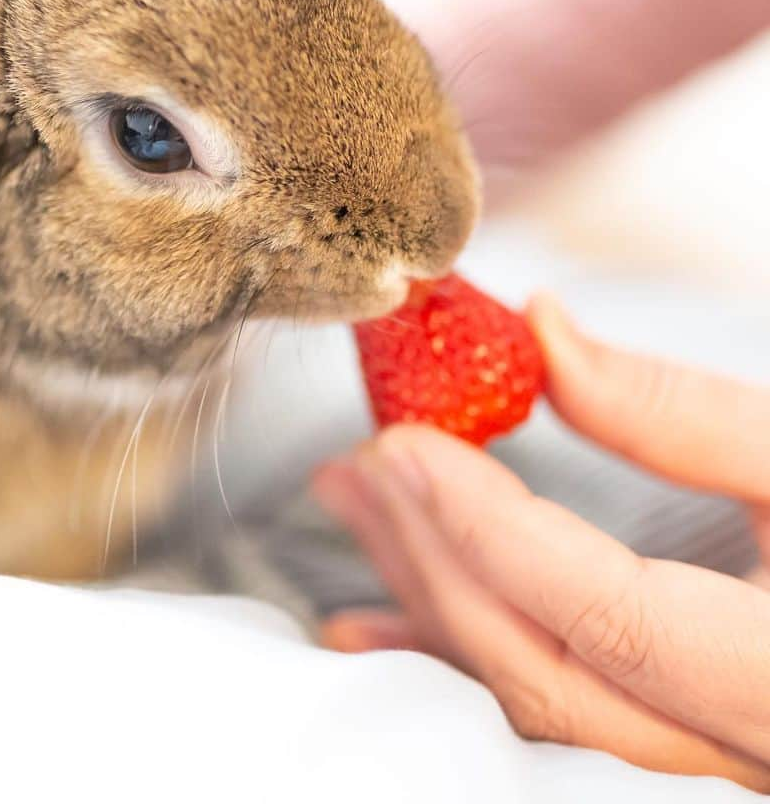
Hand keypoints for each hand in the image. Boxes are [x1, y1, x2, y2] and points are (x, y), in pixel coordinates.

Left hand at [313, 295, 769, 790]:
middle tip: (365, 457)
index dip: (489, 524)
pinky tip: (373, 620)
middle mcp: (743, 746)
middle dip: (432, 554)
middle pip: (542, 666)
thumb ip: (679, 407)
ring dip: (424, 592)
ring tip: (353, 501)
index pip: (603, 614)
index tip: (406, 440)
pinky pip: (547, 709)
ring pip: (531, 696)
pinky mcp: (679, 732)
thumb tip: (543, 331)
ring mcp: (706, 753)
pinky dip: (453, 655)